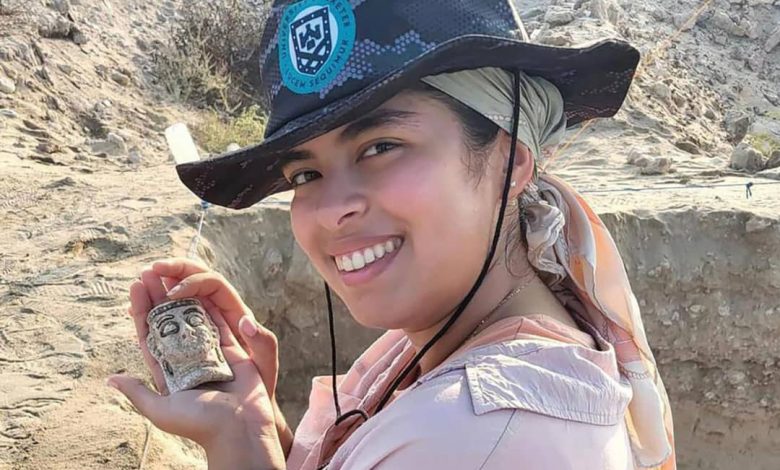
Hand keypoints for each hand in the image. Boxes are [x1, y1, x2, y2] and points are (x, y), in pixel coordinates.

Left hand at [107, 257, 285, 465]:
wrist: (240, 429)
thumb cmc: (200, 423)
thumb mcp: (160, 410)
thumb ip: (138, 392)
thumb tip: (111, 379)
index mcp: (169, 373)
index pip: (150, 336)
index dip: (141, 312)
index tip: (134, 288)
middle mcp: (187, 361)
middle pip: (169, 322)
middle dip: (158, 297)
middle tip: (149, 272)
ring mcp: (210, 353)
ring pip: (192, 317)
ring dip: (180, 295)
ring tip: (168, 273)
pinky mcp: (231, 349)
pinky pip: (217, 322)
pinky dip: (207, 304)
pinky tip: (196, 285)